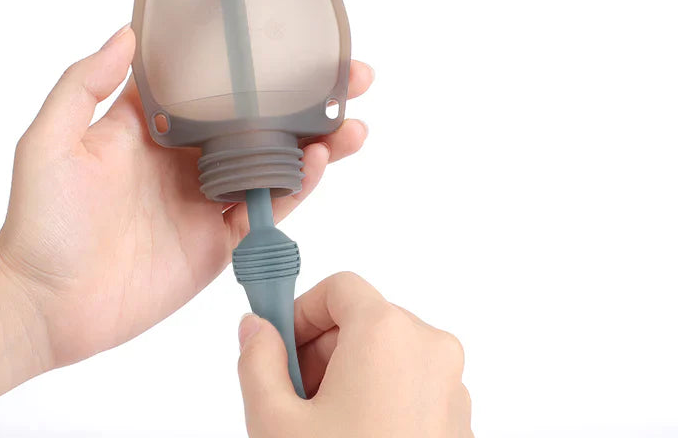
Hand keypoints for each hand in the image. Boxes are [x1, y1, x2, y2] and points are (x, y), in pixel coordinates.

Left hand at [0, 25, 372, 368]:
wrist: (44, 306)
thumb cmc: (40, 220)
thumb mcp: (51, 140)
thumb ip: (85, 84)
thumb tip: (129, 32)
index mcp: (154, 126)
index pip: (212, 82)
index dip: (251, 61)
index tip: (289, 38)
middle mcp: (188, 156)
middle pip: (258, 119)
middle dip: (306, 98)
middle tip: (351, 77)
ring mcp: (207, 198)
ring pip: (274, 162)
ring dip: (316, 142)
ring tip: (352, 124)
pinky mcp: (220, 240)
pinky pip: (267, 209)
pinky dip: (298, 187)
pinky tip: (321, 163)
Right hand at [237, 272, 472, 437]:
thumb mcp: (275, 421)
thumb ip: (257, 359)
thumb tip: (255, 330)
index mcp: (388, 333)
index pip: (340, 288)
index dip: (300, 309)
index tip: (277, 340)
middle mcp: (429, 350)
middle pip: (363, 320)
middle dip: (320, 349)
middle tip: (292, 393)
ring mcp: (450, 388)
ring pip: (386, 354)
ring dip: (346, 376)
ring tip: (319, 426)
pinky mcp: (458, 422)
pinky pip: (410, 385)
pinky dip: (377, 397)